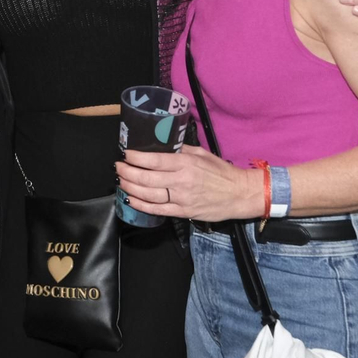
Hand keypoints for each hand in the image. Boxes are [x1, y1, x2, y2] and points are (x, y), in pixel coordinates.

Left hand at [115, 148, 258, 221]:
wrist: (239, 194)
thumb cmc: (221, 172)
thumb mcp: (201, 153)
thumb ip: (180, 150)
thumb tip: (160, 145)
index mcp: (185, 163)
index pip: (154, 160)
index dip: (136, 158)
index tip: (125, 154)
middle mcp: (181, 181)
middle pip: (146, 179)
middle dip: (128, 172)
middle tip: (118, 167)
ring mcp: (181, 198)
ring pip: (148, 195)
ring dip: (130, 188)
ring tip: (121, 181)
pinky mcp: (183, 212)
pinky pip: (158, 210)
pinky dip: (141, 205)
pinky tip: (131, 199)